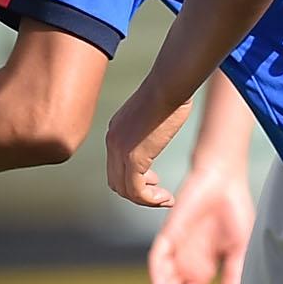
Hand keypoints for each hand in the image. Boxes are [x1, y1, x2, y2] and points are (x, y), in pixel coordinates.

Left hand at [106, 81, 191, 208]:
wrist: (169, 84)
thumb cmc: (170, 92)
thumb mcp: (153, 113)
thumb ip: (149, 128)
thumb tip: (159, 133)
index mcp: (116, 131)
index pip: (116, 167)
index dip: (134, 180)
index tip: (154, 181)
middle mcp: (112, 141)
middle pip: (117, 182)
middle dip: (138, 193)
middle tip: (159, 194)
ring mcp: (119, 150)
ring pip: (126, 190)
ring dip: (146, 200)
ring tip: (164, 199)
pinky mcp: (133, 157)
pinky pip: (137, 191)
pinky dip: (151, 200)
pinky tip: (166, 197)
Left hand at [146, 158, 257, 283]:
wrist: (223, 180)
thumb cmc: (233, 213)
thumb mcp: (239, 251)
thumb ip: (233, 277)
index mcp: (199, 272)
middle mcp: (183, 266)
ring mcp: (174, 251)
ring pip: (159, 283)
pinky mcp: (169, 235)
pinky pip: (159, 259)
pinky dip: (159, 276)